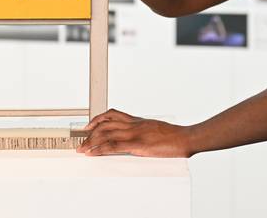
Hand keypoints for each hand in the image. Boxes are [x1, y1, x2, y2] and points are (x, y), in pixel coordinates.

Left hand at [76, 109, 192, 157]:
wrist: (185, 138)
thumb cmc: (174, 136)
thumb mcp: (156, 130)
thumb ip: (145, 132)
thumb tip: (138, 139)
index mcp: (138, 120)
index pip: (113, 114)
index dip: (98, 119)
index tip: (89, 126)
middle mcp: (133, 124)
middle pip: (105, 124)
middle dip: (90, 133)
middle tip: (81, 140)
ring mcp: (135, 133)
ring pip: (106, 133)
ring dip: (91, 141)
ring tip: (82, 148)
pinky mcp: (137, 144)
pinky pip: (114, 145)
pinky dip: (100, 149)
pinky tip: (93, 153)